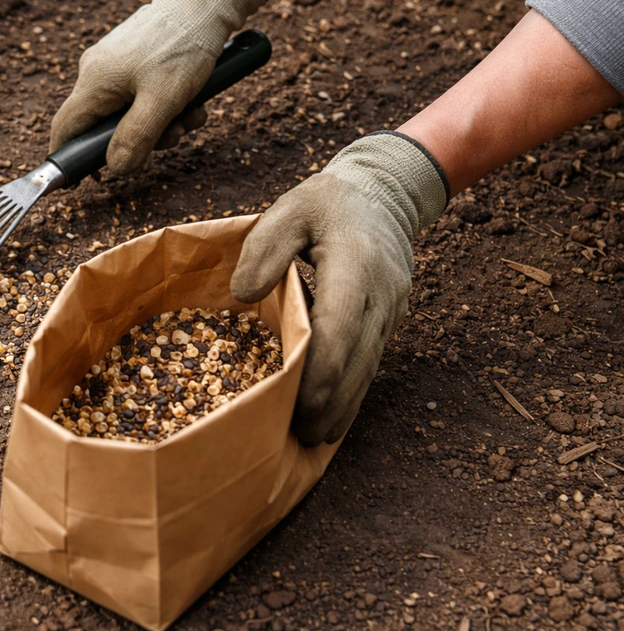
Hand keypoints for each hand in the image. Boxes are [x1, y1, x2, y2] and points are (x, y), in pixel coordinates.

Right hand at [49, 0, 266, 175]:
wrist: (207, 2)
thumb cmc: (183, 47)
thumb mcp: (163, 101)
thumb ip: (136, 138)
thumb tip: (115, 169)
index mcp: (93, 81)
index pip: (65, 129)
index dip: (71, 159)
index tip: (85, 182)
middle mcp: (97, 71)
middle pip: (105, 125)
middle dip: (142, 139)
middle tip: (174, 137)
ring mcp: (116, 63)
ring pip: (130, 112)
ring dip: (163, 123)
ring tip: (192, 113)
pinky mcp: (135, 58)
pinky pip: (143, 94)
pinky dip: (168, 104)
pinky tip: (194, 99)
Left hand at [231, 133, 447, 444]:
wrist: (384, 193)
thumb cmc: (326, 203)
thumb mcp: (290, 208)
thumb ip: (265, 247)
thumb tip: (242, 295)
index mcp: (356, 264)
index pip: (341, 327)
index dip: (322, 370)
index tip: (299, 403)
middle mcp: (381, 293)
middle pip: (358, 360)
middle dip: (330, 402)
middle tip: (298, 436)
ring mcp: (390, 310)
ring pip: (368, 368)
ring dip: (343, 405)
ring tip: (311, 437)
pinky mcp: (388, 319)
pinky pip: (369, 361)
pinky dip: (351, 390)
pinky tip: (331, 416)